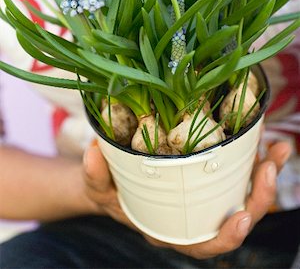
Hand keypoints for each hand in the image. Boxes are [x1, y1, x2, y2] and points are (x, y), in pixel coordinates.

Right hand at [82, 140, 290, 259]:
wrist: (117, 179)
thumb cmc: (110, 190)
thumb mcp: (98, 186)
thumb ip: (95, 175)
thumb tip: (94, 151)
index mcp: (173, 229)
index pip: (204, 245)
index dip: (226, 237)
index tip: (241, 216)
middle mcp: (196, 215)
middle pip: (236, 217)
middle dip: (260, 196)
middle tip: (268, 166)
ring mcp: (207, 194)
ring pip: (245, 192)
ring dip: (267, 171)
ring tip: (278, 147)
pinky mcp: (211, 173)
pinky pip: (238, 169)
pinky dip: (253, 154)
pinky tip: (260, 133)